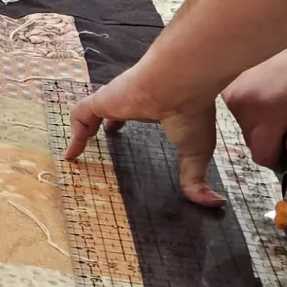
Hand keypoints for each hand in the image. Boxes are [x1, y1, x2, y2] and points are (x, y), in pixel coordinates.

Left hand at [67, 66, 227, 206]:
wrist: (179, 83)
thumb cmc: (191, 111)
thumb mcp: (196, 151)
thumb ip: (196, 177)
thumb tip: (215, 203)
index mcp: (154, 104)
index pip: (134, 110)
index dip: (122, 121)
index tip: (117, 132)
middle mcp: (132, 98)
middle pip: (110, 109)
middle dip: (102, 124)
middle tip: (100, 142)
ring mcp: (116, 98)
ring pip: (93, 112)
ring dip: (85, 130)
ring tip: (77, 152)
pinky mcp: (102, 100)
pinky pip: (81, 115)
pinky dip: (76, 133)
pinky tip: (72, 155)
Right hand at [222, 32, 286, 166]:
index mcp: (266, 108)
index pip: (262, 155)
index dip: (280, 159)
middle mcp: (241, 101)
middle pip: (252, 142)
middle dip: (272, 138)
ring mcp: (230, 91)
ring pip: (244, 126)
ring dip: (263, 123)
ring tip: (283, 99)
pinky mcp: (226, 83)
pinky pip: (239, 110)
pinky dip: (254, 108)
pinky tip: (271, 90)